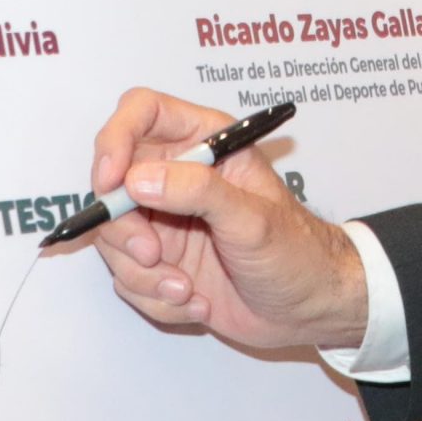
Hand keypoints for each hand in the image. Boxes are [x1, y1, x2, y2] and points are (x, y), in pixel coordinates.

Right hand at [79, 89, 371, 352]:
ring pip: (114, 238)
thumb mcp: (253, 218)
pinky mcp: (160, 262)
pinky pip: (128, 278)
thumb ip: (198, 192)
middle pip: (112, 183)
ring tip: (188, 289)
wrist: (309, 308)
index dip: (116, 139)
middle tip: (153, 254)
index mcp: (206, 143)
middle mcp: (177, 177)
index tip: (112, 183)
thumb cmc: (297, 251)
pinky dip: (156, 297)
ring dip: (144, 274)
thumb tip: (137, 179)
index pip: (141, 112)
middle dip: (124, 227)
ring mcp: (164, 221)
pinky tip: (197, 301)